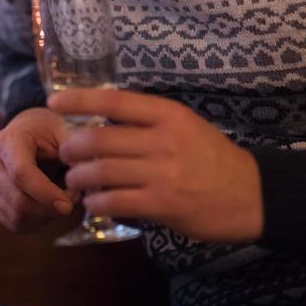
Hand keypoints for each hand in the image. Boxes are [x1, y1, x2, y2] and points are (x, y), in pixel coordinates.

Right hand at [0, 106, 79, 231]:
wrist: (26, 131)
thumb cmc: (47, 130)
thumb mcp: (63, 129)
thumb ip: (75, 150)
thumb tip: (89, 174)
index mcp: (8, 141)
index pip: (21, 174)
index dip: (45, 194)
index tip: (69, 204)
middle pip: (18, 200)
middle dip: (50, 209)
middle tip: (73, 200)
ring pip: (16, 217)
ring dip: (45, 217)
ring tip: (62, 200)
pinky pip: (13, 224)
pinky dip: (36, 222)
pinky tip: (48, 206)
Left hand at [48, 88, 263, 242]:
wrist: (251, 194)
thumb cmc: (213, 156)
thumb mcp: (186, 125)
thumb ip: (149, 121)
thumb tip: (103, 120)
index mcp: (168, 114)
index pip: (114, 101)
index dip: (79, 100)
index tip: (54, 103)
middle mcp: (163, 139)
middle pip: (100, 139)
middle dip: (73, 147)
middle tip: (65, 154)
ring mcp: (162, 173)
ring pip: (102, 171)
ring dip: (79, 177)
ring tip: (74, 181)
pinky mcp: (162, 205)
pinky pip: (115, 201)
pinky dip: (97, 202)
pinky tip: (94, 203)